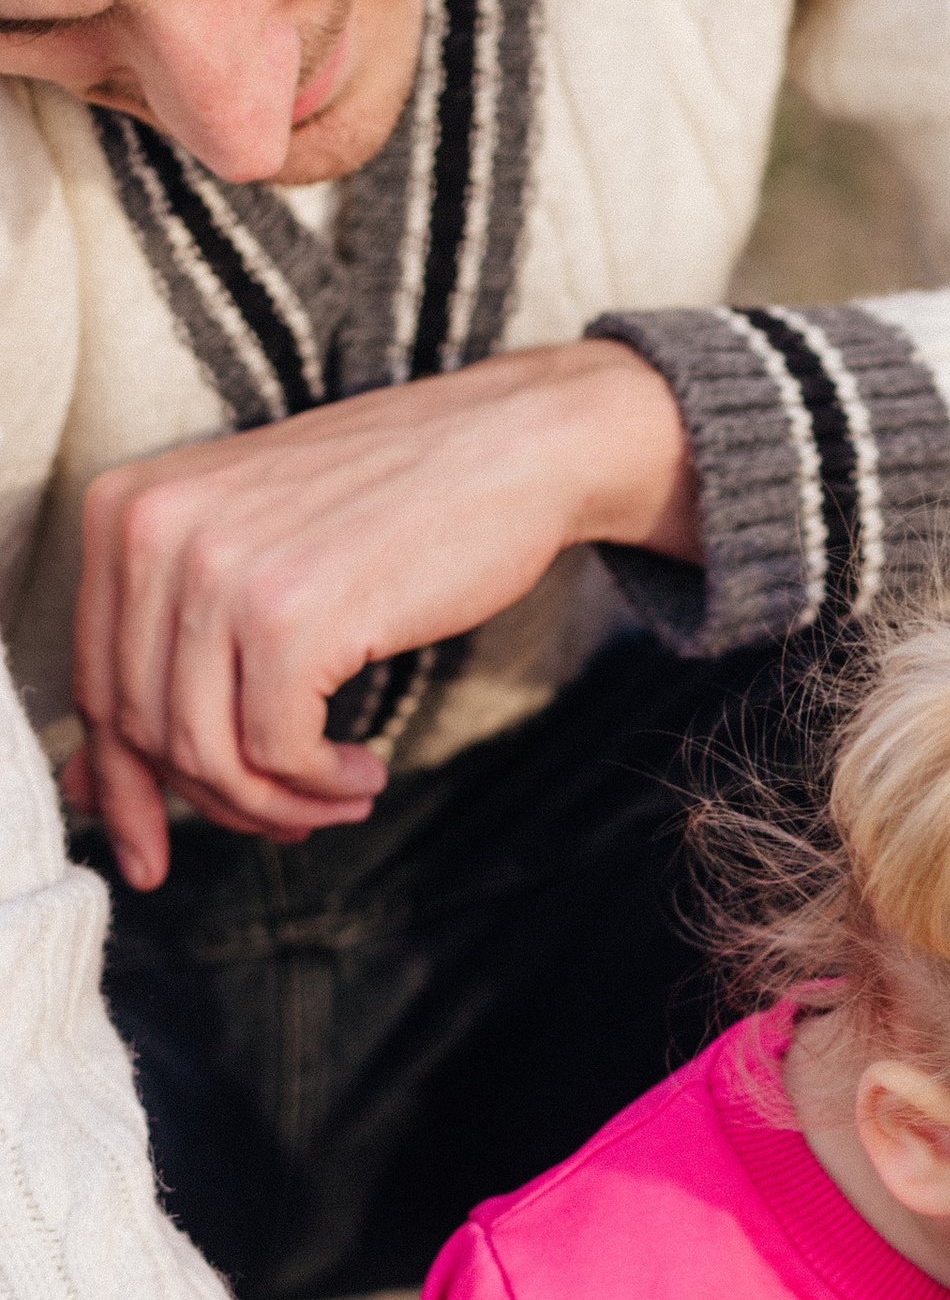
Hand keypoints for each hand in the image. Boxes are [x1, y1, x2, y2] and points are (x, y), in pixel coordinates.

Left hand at [69, 340, 699, 888]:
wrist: (505, 445)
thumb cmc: (389, 502)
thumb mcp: (249, 551)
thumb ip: (171, 649)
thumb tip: (97, 785)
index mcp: (123, 512)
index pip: (93, 685)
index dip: (121, 788)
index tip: (149, 854)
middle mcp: (150, 533)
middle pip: (147, 730)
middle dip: (219, 802)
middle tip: (286, 821)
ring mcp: (217, 573)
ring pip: (208, 753)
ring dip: (278, 802)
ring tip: (337, 799)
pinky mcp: (290, 617)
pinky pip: (277, 751)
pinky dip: (321, 784)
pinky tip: (363, 771)